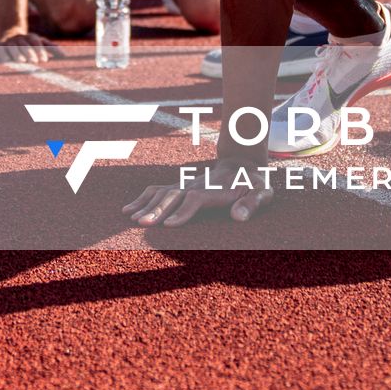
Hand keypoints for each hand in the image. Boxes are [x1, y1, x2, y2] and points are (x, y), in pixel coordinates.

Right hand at [0, 31, 54, 65]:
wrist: (9, 34)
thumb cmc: (29, 43)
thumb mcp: (41, 43)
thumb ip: (52, 48)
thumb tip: (65, 56)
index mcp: (31, 37)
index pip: (36, 42)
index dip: (40, 50)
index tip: (44, 60)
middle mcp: (20, 38)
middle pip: (25, 44)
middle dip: (30, 52)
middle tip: (34, 61)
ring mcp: (9, 42)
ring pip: (13, 46)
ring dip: (17, 53)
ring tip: (21, 61)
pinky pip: (0, 49)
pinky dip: (2, 54)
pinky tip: (5, 60)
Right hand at [124, 154, 272, 227]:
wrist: (243, 164)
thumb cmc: (254, 184)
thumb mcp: (262, 192)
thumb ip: (252, 203)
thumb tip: (239, 217)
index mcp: (216, 189)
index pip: (196, 198)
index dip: (183, 211)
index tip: (169, 225)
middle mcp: (197, 185)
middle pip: (174, 194)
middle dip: (158, 209)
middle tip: (143, 223)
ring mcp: (187, 185)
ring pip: (162, 192)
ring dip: (147, 204)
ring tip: (132, 218)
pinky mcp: (181, 188)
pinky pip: (157, 190)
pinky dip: (142, 198)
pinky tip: (128, 210)